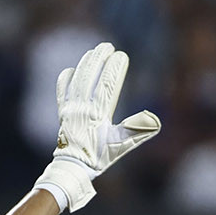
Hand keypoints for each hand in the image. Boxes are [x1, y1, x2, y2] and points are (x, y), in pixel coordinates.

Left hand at [34, 42, 160, 211]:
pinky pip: (62, 92)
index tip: (121, 56)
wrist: (73, 168)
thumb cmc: (99, 157)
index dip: (114, 69)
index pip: (107, 85)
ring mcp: (70, 110)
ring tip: (93, 52)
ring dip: (85, 64)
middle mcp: (82, 109)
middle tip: (107, 46)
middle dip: (98, 59)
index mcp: (98, 115)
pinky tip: (70, 71)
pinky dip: (65, 80)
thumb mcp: (120, 146)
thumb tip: (153, 120)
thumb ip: (136, 131)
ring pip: (77, 81)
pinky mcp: (63, 113)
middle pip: (90, 77)